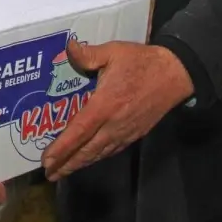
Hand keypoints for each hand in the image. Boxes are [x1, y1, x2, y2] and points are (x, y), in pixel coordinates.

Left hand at [41, 40, 192, 180]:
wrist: (175, 74)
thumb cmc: (141, 62)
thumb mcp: (113, 51)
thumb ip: (88, 54)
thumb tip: (67, 47)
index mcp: (105, 104)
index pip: (79, 131)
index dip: (62, 147)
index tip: (47, 160)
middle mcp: (113, 124)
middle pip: (86, 150)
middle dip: (66, 164)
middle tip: (49, 174)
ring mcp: (125, 131)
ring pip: (99, 153)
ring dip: (80, 164)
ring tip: (63, 171)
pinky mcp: (135, 134)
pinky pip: (112, 150)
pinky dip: (97, 157)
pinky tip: (89, 158)